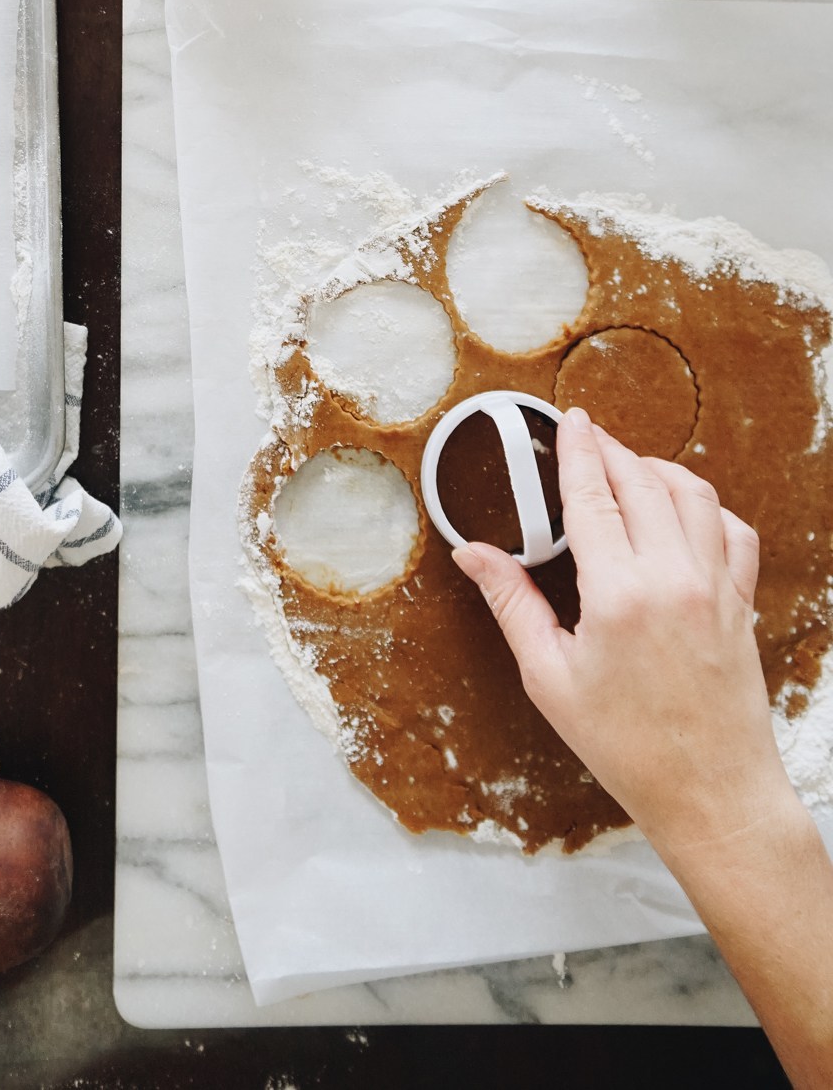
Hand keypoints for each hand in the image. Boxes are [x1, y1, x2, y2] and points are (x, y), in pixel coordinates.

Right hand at [452, 406, 796, 858]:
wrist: (712, 794)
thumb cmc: (627, 747)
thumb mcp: (549, 678)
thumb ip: (512, 603)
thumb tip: (472, 554)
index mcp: (619, 594)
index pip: (593, 495)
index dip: (578, 450)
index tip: (570, 421)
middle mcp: (673, 578)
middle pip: (643, 481)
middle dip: (612, 449)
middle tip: (588, 436)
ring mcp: (716, 587)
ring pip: (694, 495)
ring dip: (658, 469)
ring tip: (630, 466)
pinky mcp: (742, 603)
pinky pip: (733, 531)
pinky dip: (707, 507)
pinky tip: (683, 512)